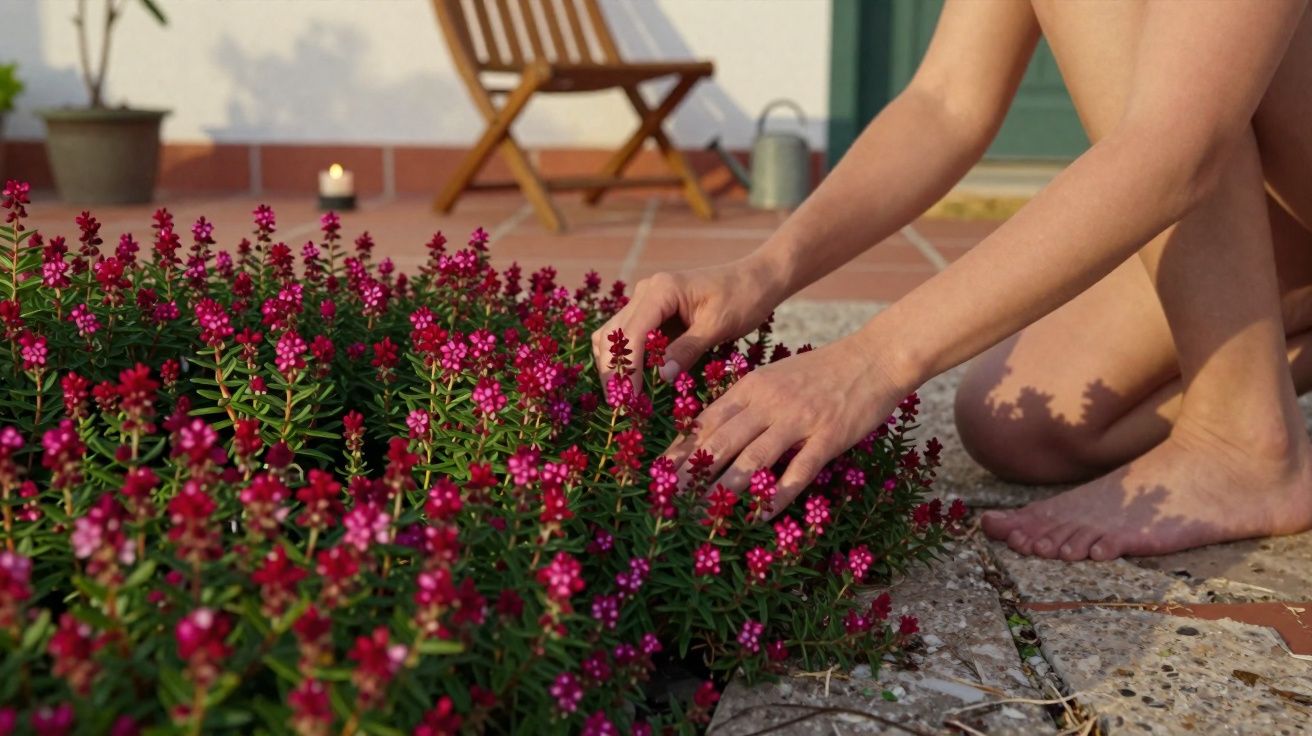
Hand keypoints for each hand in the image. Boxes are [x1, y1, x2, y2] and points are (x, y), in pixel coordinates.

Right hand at [592, 255, 785, 390]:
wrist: (755, 280)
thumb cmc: (743, 298)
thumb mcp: (718, 326)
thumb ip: (688, 349)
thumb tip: (659, 377)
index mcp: (661, 290)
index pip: (632, 333)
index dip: (627, 368)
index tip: (629, 400)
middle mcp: (646, 292)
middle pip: (613, 335)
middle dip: (614, 371)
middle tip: (622, 407)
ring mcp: (645, 301)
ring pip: (613, 337)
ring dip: (615, 366)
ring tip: (626, 399)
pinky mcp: (651, 313)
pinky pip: (629, 338)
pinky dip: (627, 360)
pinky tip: (635, 383)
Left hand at [665, 331, 912, 517]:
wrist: (873, 358)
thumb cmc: (821, 372)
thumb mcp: (774, 378)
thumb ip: (745, 403)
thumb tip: (711, 433)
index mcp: (751, 387)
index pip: (706, 421)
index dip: (681, 450)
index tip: (659, 474)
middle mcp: (769, 402)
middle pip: (722, 441)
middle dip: (692, 474)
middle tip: (670, 502)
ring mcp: (799, 419)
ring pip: (753, 458)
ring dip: (726, 489)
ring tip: (705, 514)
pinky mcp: (828, 436)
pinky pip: (799, 470)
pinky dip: (777, 494)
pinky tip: (761, 515)